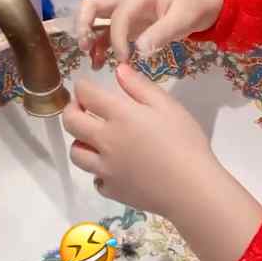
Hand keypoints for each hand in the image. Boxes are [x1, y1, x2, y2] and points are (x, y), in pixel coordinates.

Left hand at [62, 64, 261, 260]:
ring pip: (76, 154)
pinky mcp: (112, 190)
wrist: (191, 188)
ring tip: (94, 139)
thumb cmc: (184, 142)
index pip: (86, 95)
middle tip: (82, 108)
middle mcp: (104, 141)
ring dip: (80, 142)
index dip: (81, 87)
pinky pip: (96, 179)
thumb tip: (118, 70)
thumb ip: (140, 87)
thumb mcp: (168, 106)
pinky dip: (99, 172)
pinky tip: (113, 168)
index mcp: (119, 115)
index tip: (85, 87)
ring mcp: (105, 168)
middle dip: (71, 110)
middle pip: (71, 123)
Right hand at [76, 0, 222, 69]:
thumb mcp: (183, 20)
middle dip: (83, 24)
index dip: (117, 38)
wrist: (202, 5)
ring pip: (95, 19)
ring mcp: (125, 11)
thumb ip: (161, 33)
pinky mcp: (127, 24)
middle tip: (85, 47)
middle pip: (92, 4)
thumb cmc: (193, 8)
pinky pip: (106, 33)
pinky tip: (101, 64)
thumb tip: (139, 50)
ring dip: (89, 38)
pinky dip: (100, 47)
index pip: (118, 15)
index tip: (124, 60)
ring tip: (94, 63)